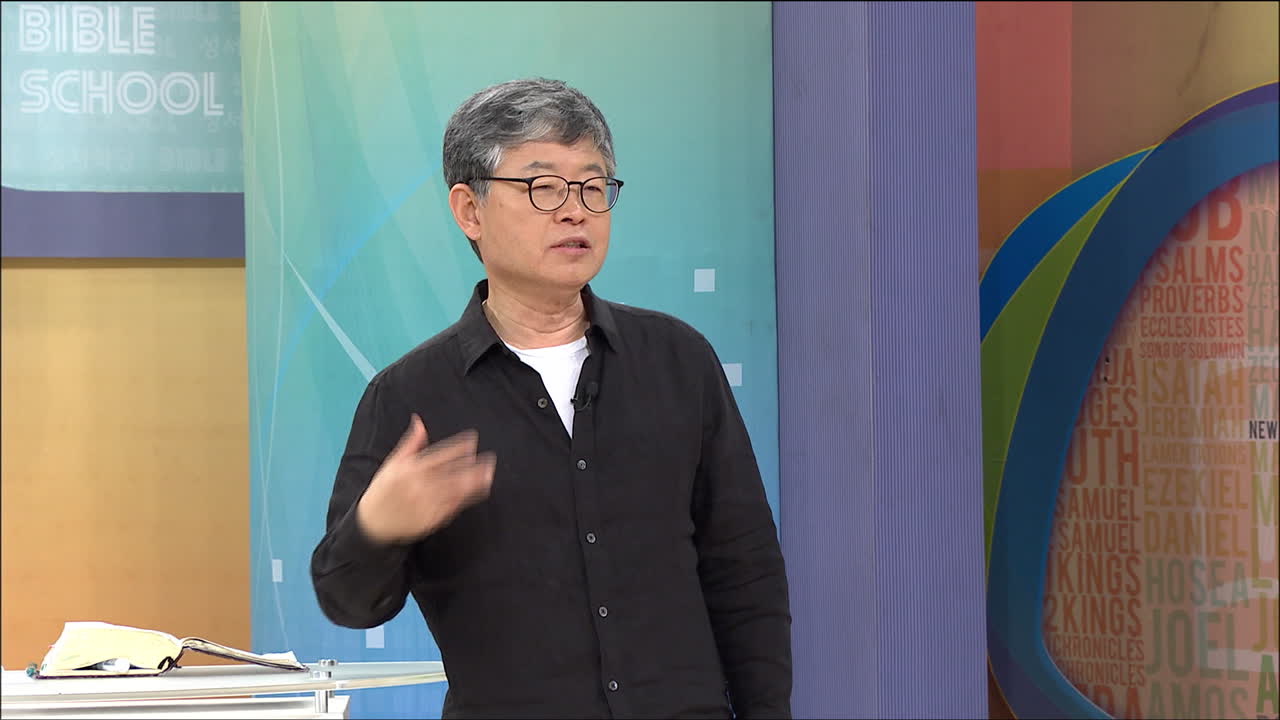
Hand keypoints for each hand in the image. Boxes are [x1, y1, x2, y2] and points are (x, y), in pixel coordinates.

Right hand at [356, 414, 495, 544]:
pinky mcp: (430, 519)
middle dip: (471, 466)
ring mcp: (426, 504)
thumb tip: (419, 421)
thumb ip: (409, 443)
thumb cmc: (382, 491)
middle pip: (450, 473)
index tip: (472, 440)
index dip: (457, 447)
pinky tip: (478, 491)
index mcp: (409, 470)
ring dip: (473, 482)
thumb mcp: (391, 464)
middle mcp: (419, 487)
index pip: (438, 455)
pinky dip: (465, 499)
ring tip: (488, 474)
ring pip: (454, 491)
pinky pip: (451, 507)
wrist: (372, 524)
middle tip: (490, 459)